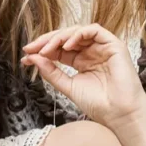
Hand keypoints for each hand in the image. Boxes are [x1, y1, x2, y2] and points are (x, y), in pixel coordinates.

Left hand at [20, 24, 145, 131]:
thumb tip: (33, 58)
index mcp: (81, 61)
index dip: (42, 49)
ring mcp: (102, 47)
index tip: (26, 56)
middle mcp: (91, 52)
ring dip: (59, 37)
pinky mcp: (113, 45)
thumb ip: (51, 72)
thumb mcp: (68, 87)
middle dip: (46, 41)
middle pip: (65, 38)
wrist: (120, 114)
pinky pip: (94, 30)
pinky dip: (78, 34)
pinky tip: (66, 45)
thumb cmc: (99, 104)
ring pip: (77, 31)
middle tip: (31, 48)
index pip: (58, 49)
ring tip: (47, 48)